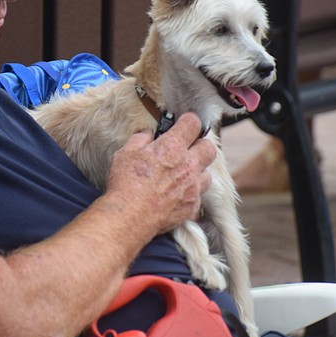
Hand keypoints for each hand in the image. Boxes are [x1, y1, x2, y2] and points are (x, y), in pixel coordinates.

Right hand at [104, 112, 216, 235]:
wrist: (130, 215)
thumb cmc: (126, 183)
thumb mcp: (126, 152)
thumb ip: (140, 138)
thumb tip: (148, 133)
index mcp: (172, 147)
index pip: (193, 123)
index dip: (189, 121)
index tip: (184, 124)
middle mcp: (188, 165)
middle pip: (210, 148)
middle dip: (200, 145)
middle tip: (187, 149)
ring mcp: (193, 187)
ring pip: (208, 174)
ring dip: (197, 172)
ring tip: (182, 175)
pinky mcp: (192, 206)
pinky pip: (198, 197)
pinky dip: (190, 194)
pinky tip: (176, 195)